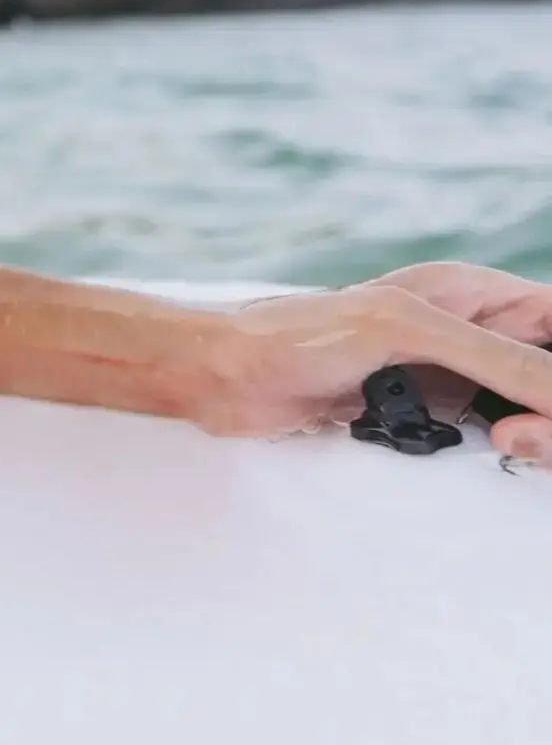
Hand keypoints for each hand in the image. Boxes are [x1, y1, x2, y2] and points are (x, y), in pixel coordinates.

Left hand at [201, 263, 551, 461]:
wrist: (224, 378)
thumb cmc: (297, 334)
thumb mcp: (405, 330)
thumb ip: (493, 356)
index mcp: (470, 292)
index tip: (551, 397)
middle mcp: (467, 331)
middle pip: (542, 369)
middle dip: (548, 403)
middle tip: (525, 434)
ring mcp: (449, 375)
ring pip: (524, 405)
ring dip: (533, 429)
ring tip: (510, 442)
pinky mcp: (423, 415)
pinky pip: (488, 435)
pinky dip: (501, 449)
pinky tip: (494, 452)